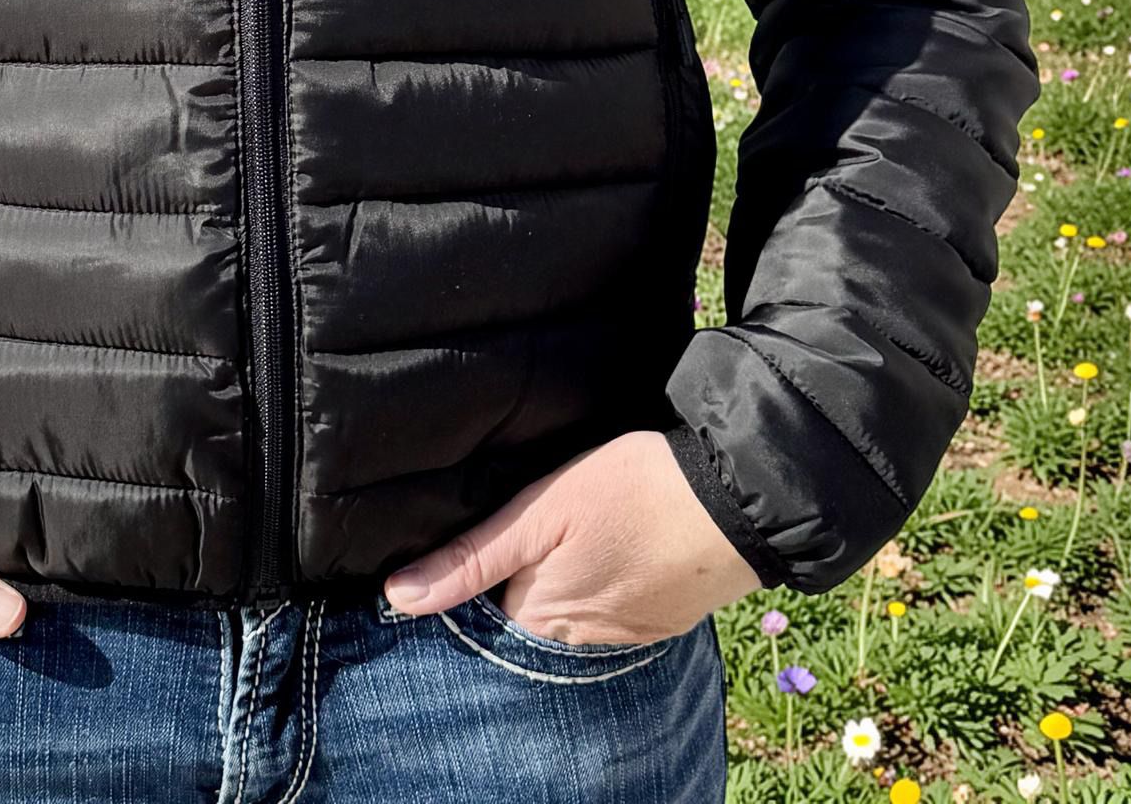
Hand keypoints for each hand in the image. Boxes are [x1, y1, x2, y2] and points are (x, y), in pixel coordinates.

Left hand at [381, 430, 765, 645]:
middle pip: (525, 621)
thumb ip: (471, 558)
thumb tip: (396, 599)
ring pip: (568, 618)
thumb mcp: (540, 511)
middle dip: (514, 587)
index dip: (470, 582)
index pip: (481, 617)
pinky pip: (609, 615)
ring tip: (565, 538)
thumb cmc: (630, 491)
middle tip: (527, 532)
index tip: (472, 548)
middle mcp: (579, 641)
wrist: (735, 501)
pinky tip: (605, 551)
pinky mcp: (659, 622)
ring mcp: (625, 636)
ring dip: (558, 587)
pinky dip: (600, 587)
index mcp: (541, 615)